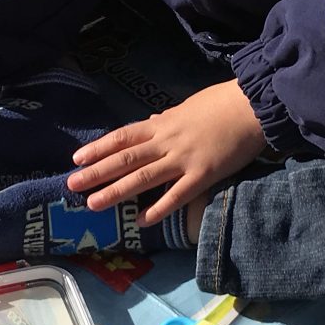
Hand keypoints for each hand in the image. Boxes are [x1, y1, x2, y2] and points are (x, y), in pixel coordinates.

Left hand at [66, 81, 266, 225]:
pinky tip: (142, 220)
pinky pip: (176, 195)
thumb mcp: (187, 107)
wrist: (252, 106)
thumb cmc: (222, 103)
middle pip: (125, 158)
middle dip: (97, 172)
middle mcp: (167, 141)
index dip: (99, 148)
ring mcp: (183, 159)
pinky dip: (158, 208)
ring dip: (116, 191)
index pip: (123, 136)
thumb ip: (167, 120)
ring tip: (93, 204)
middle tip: (72, 185)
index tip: (77, 159)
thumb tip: (151, 123)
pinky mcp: (203, 175)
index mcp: (162, 124)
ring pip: (143, 177)